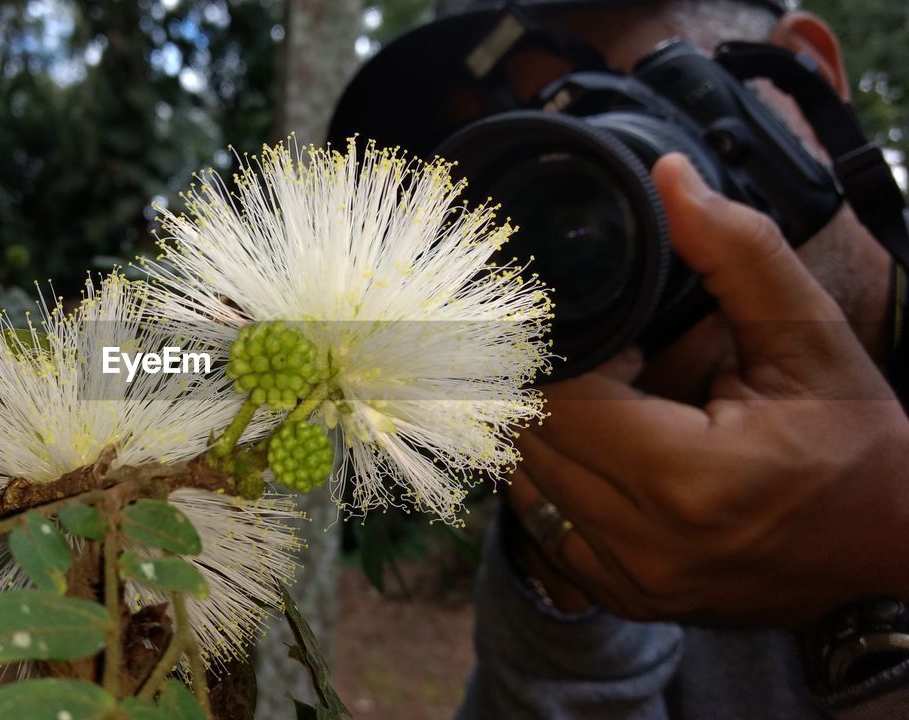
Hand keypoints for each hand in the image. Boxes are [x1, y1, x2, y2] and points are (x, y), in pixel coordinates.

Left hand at [508, 153, 908, 626]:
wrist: (894, 547)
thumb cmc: (858, 442)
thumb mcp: (809, 337)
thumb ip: (736, 253)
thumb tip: (669, 178)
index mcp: (687, 480)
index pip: (558, 400)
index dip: (567, 354)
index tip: (611, 335)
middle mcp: (646, 545)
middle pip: (531, 441)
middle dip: (553, 387)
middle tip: (609, 361)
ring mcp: (633, 583)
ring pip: (526, 485)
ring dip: (549, 433)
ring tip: (615, 404)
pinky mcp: (628, 599)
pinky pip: (546, 527)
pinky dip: (558, 482)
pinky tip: (607, 452)